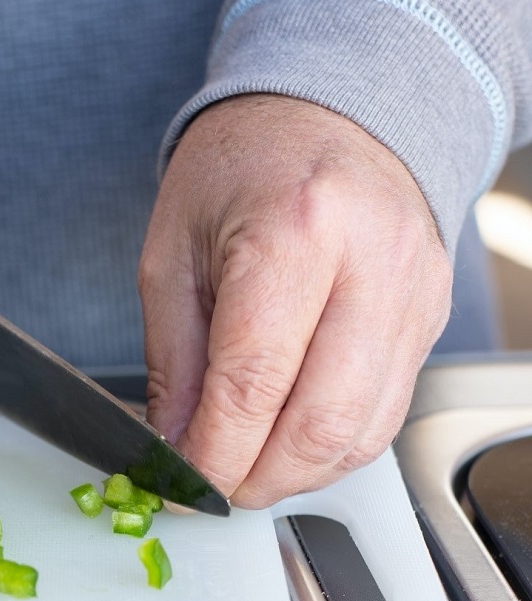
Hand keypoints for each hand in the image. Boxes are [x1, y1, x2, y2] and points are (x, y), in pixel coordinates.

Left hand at [140, 94, 452, 508]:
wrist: (326, 115)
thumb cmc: (240, 168)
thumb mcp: (173, 252)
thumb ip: (173, 359)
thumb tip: (175, 445)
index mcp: (295, 232)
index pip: (254, 383)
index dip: (211, 455)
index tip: (179, 484)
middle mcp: (371, 265)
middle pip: (321, 424)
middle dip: (256, 479)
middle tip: (210, 486)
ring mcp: (412, 294)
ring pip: (363, 432)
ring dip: (296, 472)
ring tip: (244, 465)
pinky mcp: (428, 317)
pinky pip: (385, 411)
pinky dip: (331, 444)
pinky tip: (289, 438)